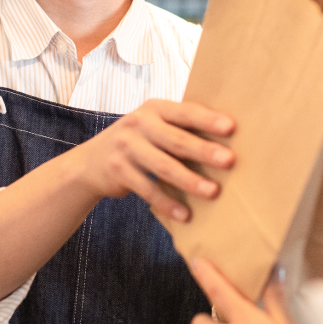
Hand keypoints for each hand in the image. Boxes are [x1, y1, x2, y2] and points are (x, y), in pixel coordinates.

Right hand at [61, 100, 234, 222]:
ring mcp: (126, 147)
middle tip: (229, 161)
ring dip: (190, 180)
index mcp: (155, 108)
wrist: (90, 162)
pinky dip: (167, 203)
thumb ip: (181, 129)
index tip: (232, 128)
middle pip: (176, 139)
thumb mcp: (154, 127)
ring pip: (163, 166)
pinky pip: (147, 189)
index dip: (208, 119)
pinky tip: (185, 214)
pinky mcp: (118, 171)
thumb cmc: (139, 143)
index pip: (185, 112)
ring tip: (213, 192)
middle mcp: (138, 123)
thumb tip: (228, 142)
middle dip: (204, 150)